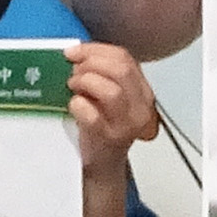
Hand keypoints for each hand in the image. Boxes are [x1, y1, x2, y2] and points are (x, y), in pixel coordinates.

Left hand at [68, 42, 160, 179]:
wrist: (104, 165)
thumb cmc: (102, 126)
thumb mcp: (109, 97)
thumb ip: (102, 74)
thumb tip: (75, 53)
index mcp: (142, 90)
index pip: (124, 58)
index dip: (95, 50)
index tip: (73, 52)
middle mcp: (141, 106)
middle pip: (121, 70)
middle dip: (91, 64)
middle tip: (73, 71)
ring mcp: (127, 124)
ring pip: (111, 91)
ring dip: (86, 82)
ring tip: (73, 87)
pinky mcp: (110, 139)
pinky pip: (93, 115)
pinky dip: (78, 105)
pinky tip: (73, 105)